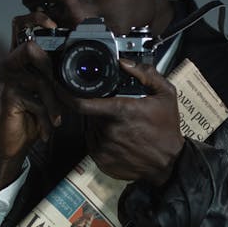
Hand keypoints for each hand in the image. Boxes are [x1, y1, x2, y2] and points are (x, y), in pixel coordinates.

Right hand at [0, 13, 64, 190]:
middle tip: (60, 91)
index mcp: (18, 61)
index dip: (36, 18)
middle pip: (29, 46)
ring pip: (40, 79)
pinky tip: (48, 129)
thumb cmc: (28, 120)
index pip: (20, 25)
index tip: (54, 26)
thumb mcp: (45, 96)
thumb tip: (77, 72)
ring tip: (57, 119)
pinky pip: (36, 100)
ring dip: (54, 103)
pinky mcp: (7, 96)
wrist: (9, 147)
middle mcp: (8, 65)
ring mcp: (6, 79)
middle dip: (50, 68)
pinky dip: (47, 117)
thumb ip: (54, 80)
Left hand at [68, 60, 184, 186]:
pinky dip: (102, 140)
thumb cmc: (167, 128)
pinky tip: (120, 140)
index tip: (58, 85)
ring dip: (100, 125)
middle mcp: (109, 130)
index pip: (82, 103)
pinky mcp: (102, 161)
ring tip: (122, 127)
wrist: (169, 163)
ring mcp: (104, 148)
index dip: (66, 94)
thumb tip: (124, 62)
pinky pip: (94, 144)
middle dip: (99, 109)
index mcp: (121, 111)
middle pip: (90, 114)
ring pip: (92, 129)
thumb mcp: (166, 94)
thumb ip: (146, 74)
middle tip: (117, 112)